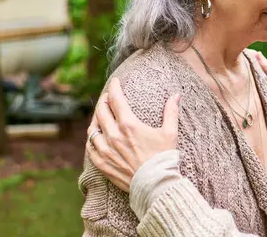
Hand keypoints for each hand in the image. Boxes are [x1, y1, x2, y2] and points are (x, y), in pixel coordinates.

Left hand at [86, 77, 180, 191]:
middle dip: (104, 100)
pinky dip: (92, 138)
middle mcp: (114, 136)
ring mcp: (106, 151)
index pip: (116, 99)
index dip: (114, 87)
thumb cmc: (164, 158)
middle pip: (101, 111)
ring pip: (92, 128)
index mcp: (129, 125)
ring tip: (101, 114)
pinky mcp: (103, 164)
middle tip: (108, 96)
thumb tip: (176, 95)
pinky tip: (96, 136)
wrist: (155, 185)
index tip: (115, 81)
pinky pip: (90, 147)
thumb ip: (171, 111)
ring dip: (96, 118)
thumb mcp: (170, 133)